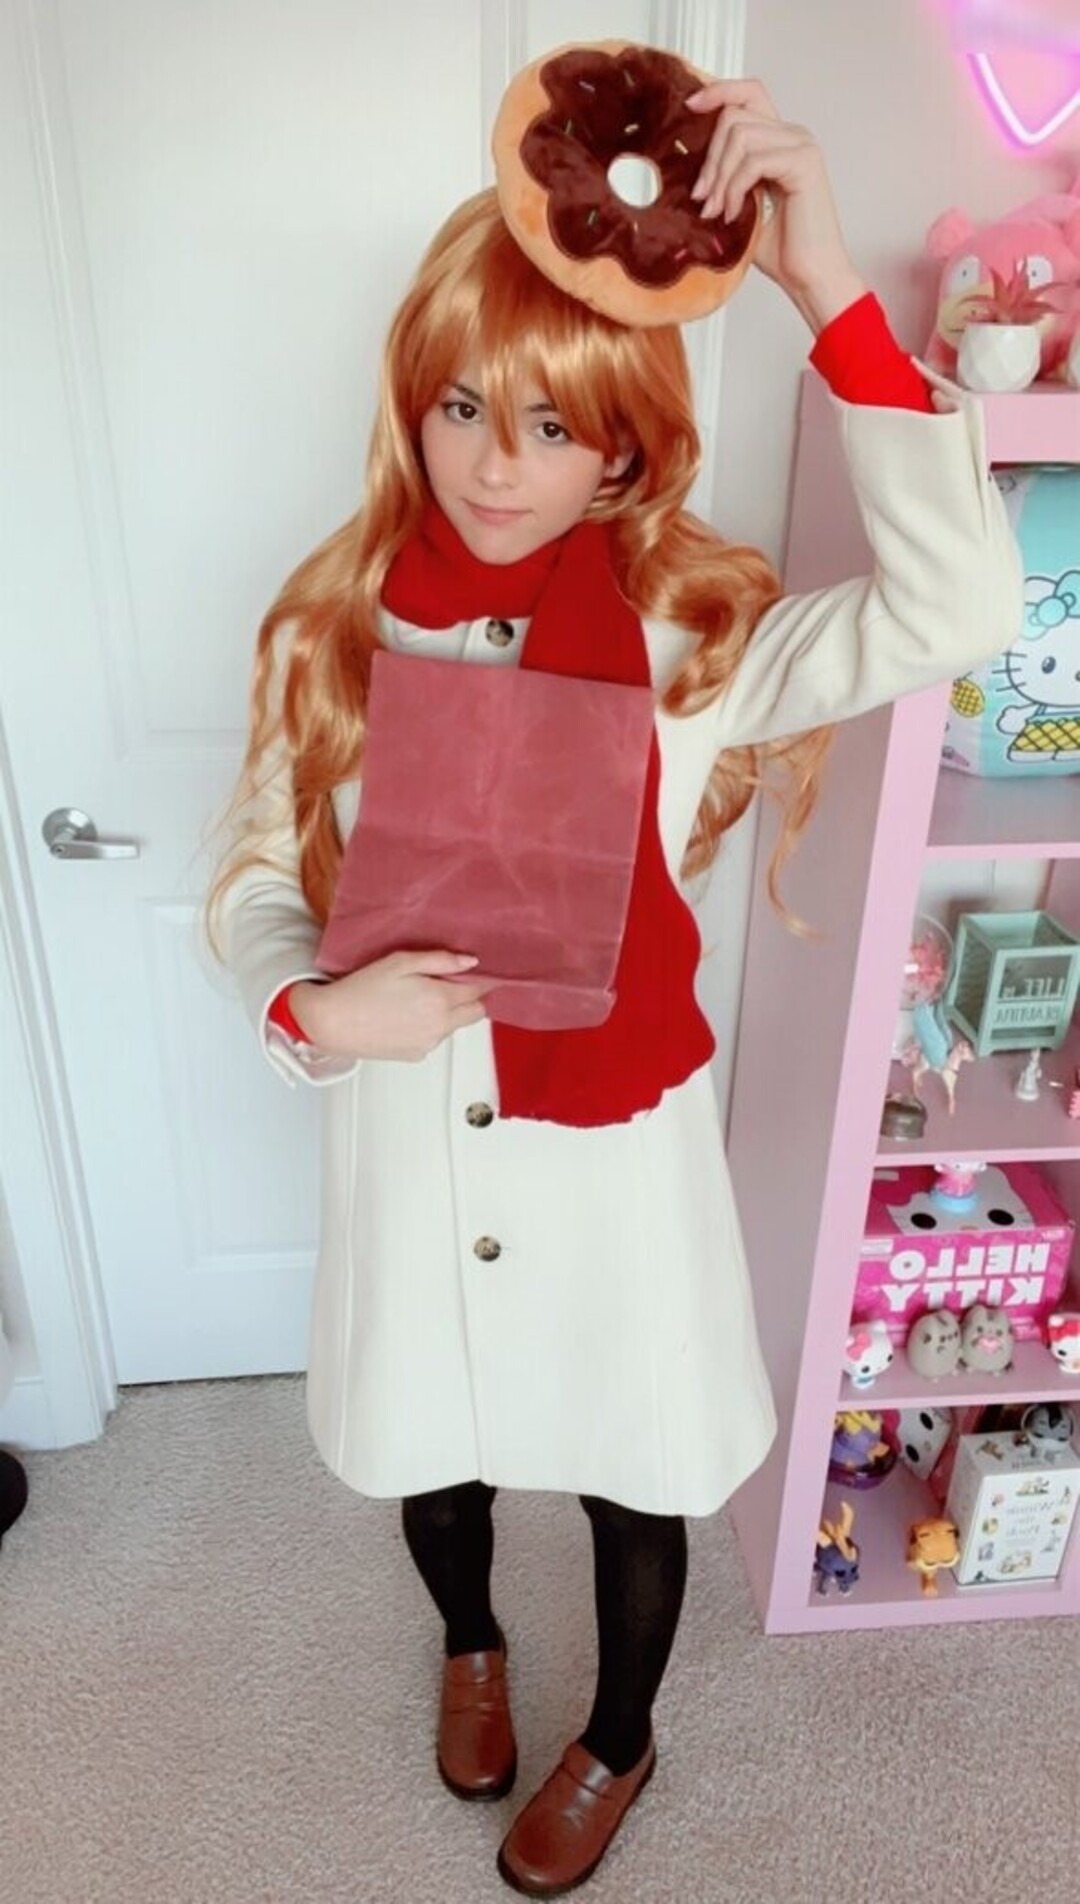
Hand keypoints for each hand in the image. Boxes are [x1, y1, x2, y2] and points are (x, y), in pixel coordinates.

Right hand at [289, 950, 494, 1061]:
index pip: (479, 991)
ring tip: (417, 998)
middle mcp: (440, 1026)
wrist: (332, 1022)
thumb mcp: (401, 962)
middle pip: (476, 1013)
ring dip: (448, 1013)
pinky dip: (428, 1028)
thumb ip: (440, 960)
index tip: (474, 972)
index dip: (479, 979)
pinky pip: (433, 1039)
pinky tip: (405, 1016)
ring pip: (454, 1027)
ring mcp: (428, 1044)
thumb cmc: (361, 989)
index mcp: (440, 1000)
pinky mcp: (415, 1055)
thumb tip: (471, 961)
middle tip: (448, 984)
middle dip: (470, 999)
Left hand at [685, 77, 867, 332]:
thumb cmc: (781, 249)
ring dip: (720, 176)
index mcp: (781, 140)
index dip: (719, 92)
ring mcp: (801, 146)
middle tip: (703, 198)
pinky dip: (734, 188)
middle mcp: (794, 135)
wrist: (810, 277)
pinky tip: (734, 215)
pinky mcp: (803, 163)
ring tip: (717, 211)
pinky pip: (752, 161)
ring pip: (740, 135)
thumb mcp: (742, 205)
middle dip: (710, 157)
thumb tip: (688, 165)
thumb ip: (726, 178)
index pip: (749, 93)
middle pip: (735, 115)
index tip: (691, 106)